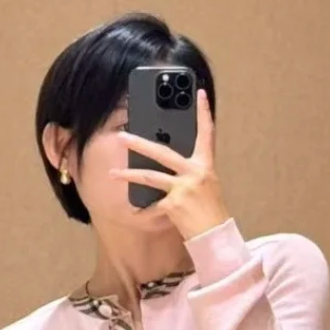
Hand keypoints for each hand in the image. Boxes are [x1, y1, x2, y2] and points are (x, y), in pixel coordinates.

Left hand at [113, 88, 231, 241]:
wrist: (216, 236)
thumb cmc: (211, 213)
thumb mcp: (206, 187)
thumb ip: (190, 173)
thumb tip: (169, 165)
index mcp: (206, 166)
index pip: (207, 134)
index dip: (203, 113)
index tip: (199, 93)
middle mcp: (195, 173)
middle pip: (162, 152)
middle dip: (139, 143)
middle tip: (122, 136)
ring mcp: (183, 188)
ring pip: (150, 177)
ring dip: (129, 175)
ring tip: (113, 173)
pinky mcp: (174, 204)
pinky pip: (153, 206)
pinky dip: (144, 211)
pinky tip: (135, 213)